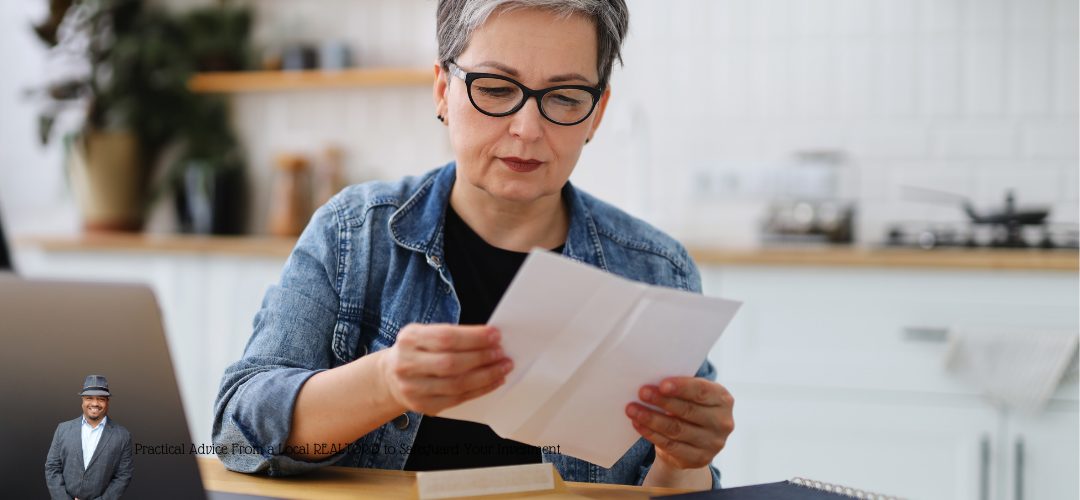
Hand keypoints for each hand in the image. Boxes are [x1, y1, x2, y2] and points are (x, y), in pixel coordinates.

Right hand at [378, 323, 511, 414]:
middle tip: (501, 353)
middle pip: (451, 363)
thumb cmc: (417, 351)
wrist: (391, 377)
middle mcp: (407, 364)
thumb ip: (452, 335)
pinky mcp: (423, 405)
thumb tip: (490, 339)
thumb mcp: (424, 334)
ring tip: (503, 367)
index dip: (474, 337)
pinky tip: (493, 381)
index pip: (446, 338)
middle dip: (482, 357)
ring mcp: (413, 388)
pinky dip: (480, 390)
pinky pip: (458, 399)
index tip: (495, 335)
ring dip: (486, 376)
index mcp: (409, 339)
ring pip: (457, 384)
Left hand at [626, 377, 733, 469]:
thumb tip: (653, 383)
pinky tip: (638, 424)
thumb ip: (680, 389)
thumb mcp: (692, 396)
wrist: (694, 441)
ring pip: (676, 429)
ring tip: (632, 409)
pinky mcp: (699, 459)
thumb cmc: (690, 408)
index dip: (682, 387)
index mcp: (723, 400)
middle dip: (662, 401)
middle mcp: (722, 422)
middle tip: (642, 393)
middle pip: (688, 410)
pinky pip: (670, 445)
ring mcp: (713, 443)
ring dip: (651, 418)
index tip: (662, 384)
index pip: (702, 391)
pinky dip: (651, 434)